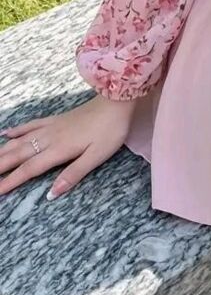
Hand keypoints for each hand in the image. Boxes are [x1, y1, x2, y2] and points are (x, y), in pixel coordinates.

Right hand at [0, 94, 136, 199]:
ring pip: (21, 140)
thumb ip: (73, 174)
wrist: (116, 100)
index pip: (30, 169)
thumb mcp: (96, 156)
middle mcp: (50, 137)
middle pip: (19, 154)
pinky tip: (6, 133)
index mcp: (59, 149)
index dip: (11, 181)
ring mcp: (52, 126)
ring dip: (3, 150)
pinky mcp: (56, 119)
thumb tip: (51, 194)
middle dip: (1, 166)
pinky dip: (17, 130)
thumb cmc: (110, 131)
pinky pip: (32, 124)